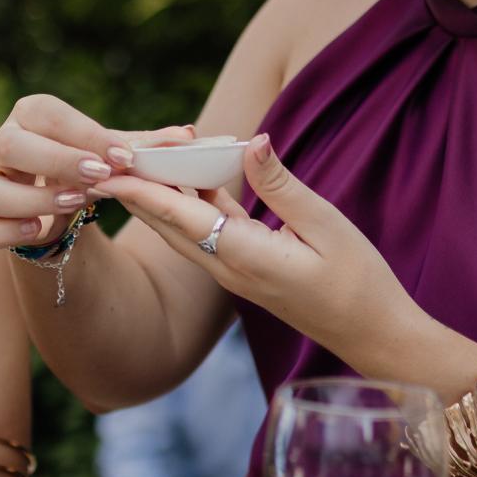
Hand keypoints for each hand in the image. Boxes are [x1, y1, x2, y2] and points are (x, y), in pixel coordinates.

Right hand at [0, 94, 192, 249]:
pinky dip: (4, 233)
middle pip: (9, 144)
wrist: (59, 204)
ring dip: (32, 199)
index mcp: (32, 115)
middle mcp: (3, 144)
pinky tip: (41, 232)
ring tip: (75, 204)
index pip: (49, 114)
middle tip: (98, 176)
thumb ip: (146, 147)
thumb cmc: (86, 166)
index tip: (124, 156)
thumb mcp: (115, 154)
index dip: (85, 133)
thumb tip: (186, 136)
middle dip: (56, 160)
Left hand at [103, 134, 410, 344]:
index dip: (140, 189)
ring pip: (181, 229)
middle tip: (101, 155)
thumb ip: (282, 185)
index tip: (107, 166)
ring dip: (156, 195)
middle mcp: (228, 268)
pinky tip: (184, 176)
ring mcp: (234, 272)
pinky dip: (189, 203)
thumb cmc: (358, 282)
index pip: (178, 217)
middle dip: (134, 189)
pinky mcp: (245, 268)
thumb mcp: (326, 226)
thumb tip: (251, 140)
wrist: (374, 335)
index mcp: (244, 257)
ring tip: (131, 159)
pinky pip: (206, 232)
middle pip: (166, 224)